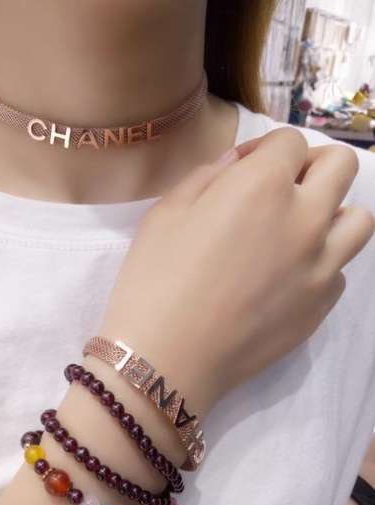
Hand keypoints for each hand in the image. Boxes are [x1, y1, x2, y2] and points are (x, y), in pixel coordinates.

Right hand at [98, 128, 373, 413]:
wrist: (166, 359)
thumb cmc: (154, 281)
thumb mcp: (165, 213)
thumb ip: (208, 176)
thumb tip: (238, 164)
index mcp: (263, 186)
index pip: (291, 140)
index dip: (264, 149)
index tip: (241, 170)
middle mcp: (305, 219)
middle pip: (341, 166)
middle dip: (311, 166)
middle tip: (278, 189)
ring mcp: (321, 267)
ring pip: (358, 220)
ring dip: (332, 214)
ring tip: (296, 232)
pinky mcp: (320, 307)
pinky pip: (339, 271)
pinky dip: (320, 265)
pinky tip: (285, 279)